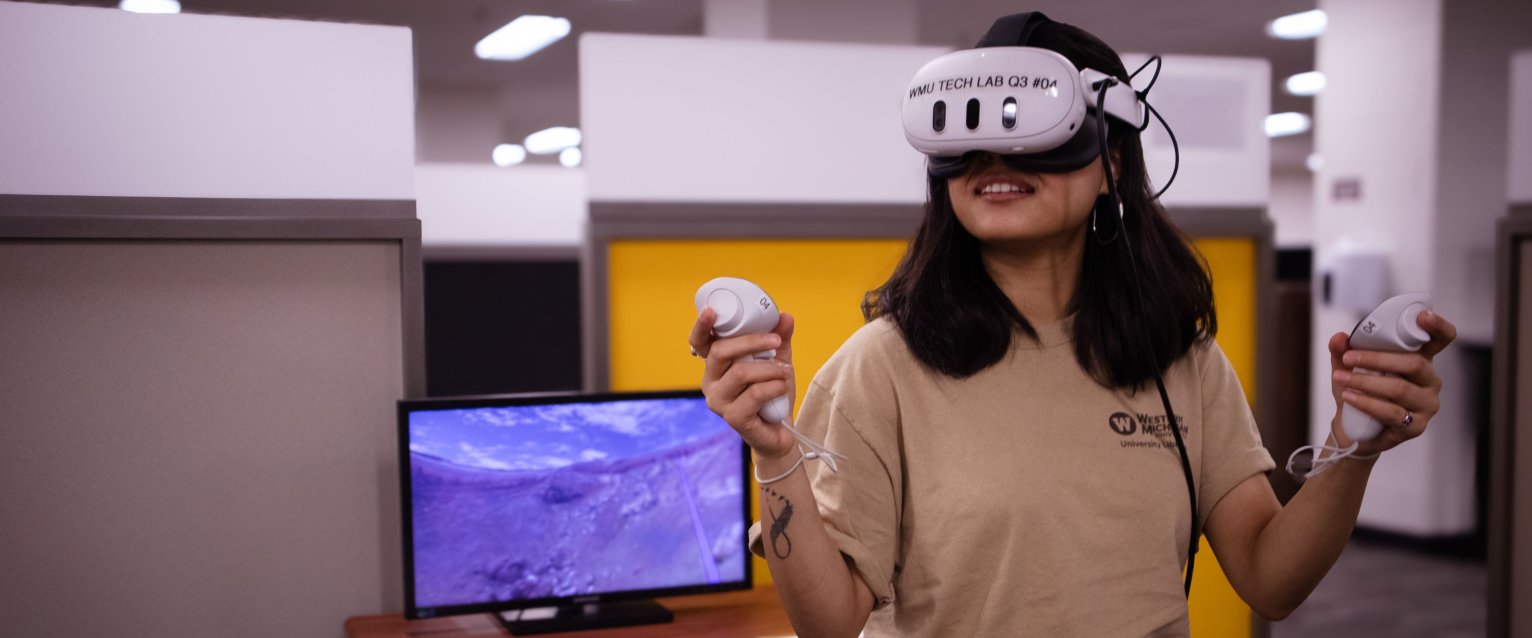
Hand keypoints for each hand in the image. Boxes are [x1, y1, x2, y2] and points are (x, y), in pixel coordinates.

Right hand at [688, 307, 798, 459]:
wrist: (780, 432)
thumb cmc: (772, 394)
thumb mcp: (777, 362)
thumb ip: (779, 340)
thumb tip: (785, 317)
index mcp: (716, 365)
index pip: (700, 343)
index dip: (701, 327)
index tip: (710, 311)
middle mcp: (711, 382)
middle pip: (721, 351)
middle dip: (752, 341)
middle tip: (775, 341)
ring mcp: (719, 401)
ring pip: (741, 372)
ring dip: (769, 369)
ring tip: (785, 372)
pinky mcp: (733, 417)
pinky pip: (755, 393)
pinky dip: (775, 386)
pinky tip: (783, 388)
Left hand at [1327, 310, 1457, 455]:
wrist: (1355, 428)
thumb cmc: (1360, 391)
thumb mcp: (1349, 369)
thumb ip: (1343, 352)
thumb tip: (1339, 338)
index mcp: (1420, 359)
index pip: (1440, 339)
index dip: (1437, 326)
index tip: (1422, 316)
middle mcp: (1430, 380)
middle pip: (1414, 363)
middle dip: (1377, 359)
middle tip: (1348, 357)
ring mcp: (1426, 404)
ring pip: (1400, 388)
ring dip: (1366, 382)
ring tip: (1342, 379)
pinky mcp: (1416, 426)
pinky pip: (1392, 412)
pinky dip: (1367, 403)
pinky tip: (1349, 397)